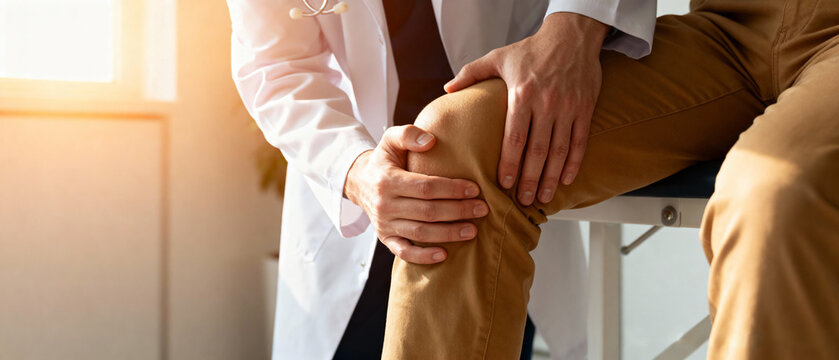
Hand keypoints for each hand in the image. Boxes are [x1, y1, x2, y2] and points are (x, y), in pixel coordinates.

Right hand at [344, 125, 488, 263]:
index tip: (475, 189)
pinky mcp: (385, 238)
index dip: (452, 189)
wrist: (358, 182)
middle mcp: (385, 205)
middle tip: (482, 209)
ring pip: (420, 233)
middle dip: (458, 211)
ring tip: (473, 230)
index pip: (426, 187)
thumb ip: (409, 134)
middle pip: (428, 212)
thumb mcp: (390, 139)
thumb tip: (431, 141)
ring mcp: (385, 224)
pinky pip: (404, 252)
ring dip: (449, 234)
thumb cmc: (384, 160)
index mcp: (388, 180)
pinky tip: (444, 254)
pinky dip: (423, 256)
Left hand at [445, 13, 608, 205]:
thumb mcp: (498, 57)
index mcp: (522, 94)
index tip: (504, 184)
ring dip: (552, 177)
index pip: (514, 137)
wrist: (571, 36)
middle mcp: (547, 103)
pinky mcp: (585, 109)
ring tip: (544, 197)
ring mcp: (568, 108)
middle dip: (530, 179)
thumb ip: (471, 73)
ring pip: (560, 150)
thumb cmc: (532, 49)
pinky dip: (574, 163)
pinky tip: (567, 179)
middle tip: (523, 200)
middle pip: (537, 150)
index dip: (509, 163)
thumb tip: (447, 89)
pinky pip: (580, 141)